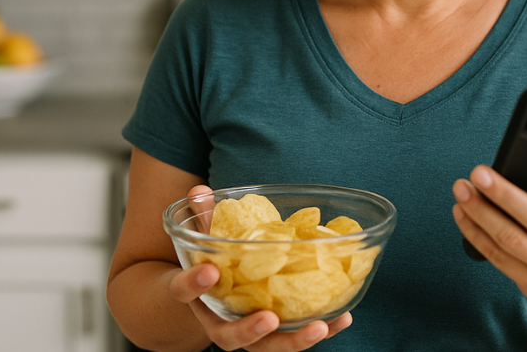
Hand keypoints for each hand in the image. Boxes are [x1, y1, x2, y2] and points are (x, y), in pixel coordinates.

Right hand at [167, 185, 353, 350]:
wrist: (211, 297)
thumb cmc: (210, 263)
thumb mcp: (202, 240)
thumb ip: (202, 217)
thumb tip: (200, 190)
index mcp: (196, 296)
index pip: (184, 291)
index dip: (193, 283)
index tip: (210, 270)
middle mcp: (220, 321)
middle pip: (230, 337)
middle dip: (249, 331)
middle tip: (269, 319)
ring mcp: (249, 331)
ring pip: (268, 346)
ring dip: (294, 340)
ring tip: (319, 326)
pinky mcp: (276, 333)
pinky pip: (296, 336)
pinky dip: (321, 329)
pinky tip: (342, 318)